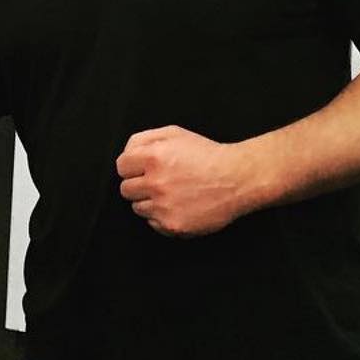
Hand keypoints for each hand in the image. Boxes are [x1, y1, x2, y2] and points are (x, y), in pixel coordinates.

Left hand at [115, 125, 251, 238]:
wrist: (238, 179)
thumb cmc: (206, 155)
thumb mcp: (174, 134)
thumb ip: (142, 139)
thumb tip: (126, 154)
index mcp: (153, 157)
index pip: (121, 167)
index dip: (133, 167)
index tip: (145, 169)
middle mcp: (156, 183)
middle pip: (126, 189)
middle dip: (140, 185)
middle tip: (161, 182)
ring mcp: (164, 207)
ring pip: (138, 208)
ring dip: (150, 202)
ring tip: (173, 194)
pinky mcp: (173, 225)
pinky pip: (153, 224)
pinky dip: (162, 217)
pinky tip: (179, 206)